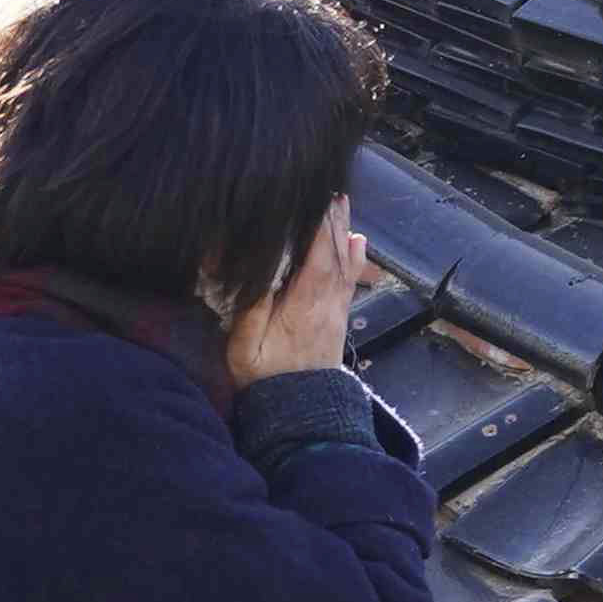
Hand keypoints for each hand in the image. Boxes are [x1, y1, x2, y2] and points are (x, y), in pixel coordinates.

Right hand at [226, 198, 366, 390]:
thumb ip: (252, 306)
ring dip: (343, 233)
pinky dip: (353, 258)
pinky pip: (348, 280)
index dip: (320, 228)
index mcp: (304, 304)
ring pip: (344, 264)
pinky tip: (356, 243)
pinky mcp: (337, 318)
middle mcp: (326, 303)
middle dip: (334, 222)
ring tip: (343, 205)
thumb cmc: (266, 375)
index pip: (318, 257)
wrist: (300, 409)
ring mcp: (335, 310)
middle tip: (334, 191)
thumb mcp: (246, 344)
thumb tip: (259, 268)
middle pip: (335, 254)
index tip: (319, 199)